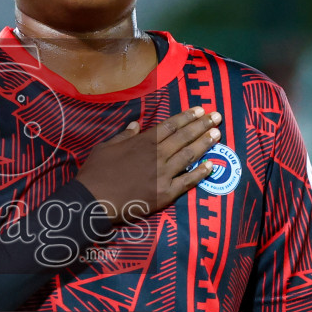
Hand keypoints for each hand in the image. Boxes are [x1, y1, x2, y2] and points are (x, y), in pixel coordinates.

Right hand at [76, 107, 222, 224]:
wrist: (93, 201)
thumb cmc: (96, 173)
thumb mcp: (105, 147)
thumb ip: (124, 135)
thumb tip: (136, 124)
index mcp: (143, 142)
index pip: (170, 126)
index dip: (186, 117)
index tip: (199, 110)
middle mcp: (157, 155)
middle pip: (184, 137)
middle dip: (202, 125)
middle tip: (217, 116)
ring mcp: (163, 175)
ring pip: (189, 156)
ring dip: (205, 144)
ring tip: (218, 134)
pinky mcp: (165, 194)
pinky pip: (188, 182)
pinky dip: (200, 173)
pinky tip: (211, 165)